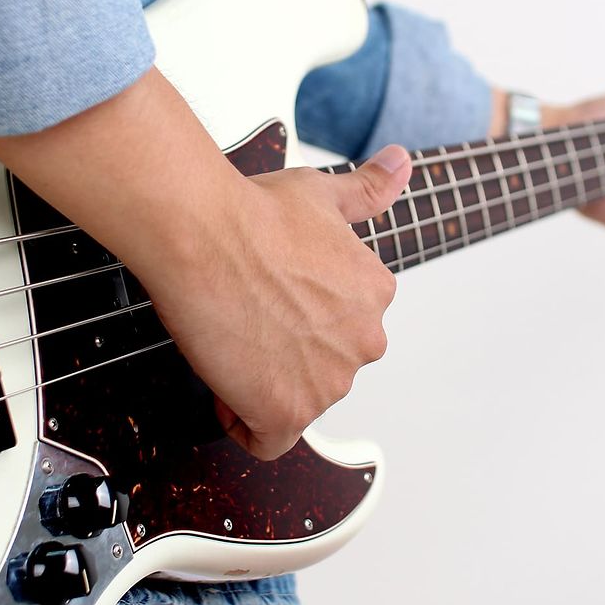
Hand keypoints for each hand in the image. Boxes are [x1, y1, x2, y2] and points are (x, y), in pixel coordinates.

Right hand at [0, 68, 411, 460]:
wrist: (203, 233)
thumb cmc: (250, 213)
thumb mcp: (321, 193)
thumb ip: (367, 190)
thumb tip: (400, 164)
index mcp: (375, 294)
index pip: (344, 329)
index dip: (302, 320)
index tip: (271, 302)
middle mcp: (363, 341)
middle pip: (324, 369)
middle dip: (288, 355)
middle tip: (247, 320)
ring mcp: (329, 382)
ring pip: (298, 402)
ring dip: (264, 385)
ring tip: (233, 342)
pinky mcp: (288, 411)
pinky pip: (269, 440)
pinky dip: (244, 422)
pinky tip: (226, 384)